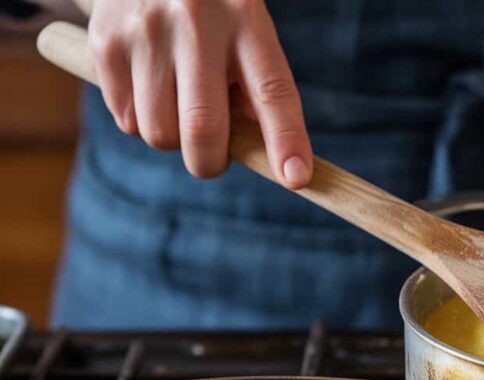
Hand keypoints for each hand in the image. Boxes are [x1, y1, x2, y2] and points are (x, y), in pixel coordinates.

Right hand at [86, 0, 311, 187]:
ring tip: (179, 103)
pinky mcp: (106, 43)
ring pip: (159, 133)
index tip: (296, 177)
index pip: (273, 91)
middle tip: (212, 157)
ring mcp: (146, 33)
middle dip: (211, 162)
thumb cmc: (213, 13)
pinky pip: (126, 120)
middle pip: (203, 129)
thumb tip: (266, 156)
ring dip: (174, 139)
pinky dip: (142, 120)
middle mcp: (196, 24)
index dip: (286, 140)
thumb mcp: (246, 33)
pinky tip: (150, 87)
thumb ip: (257, 90)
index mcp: (246, 21)